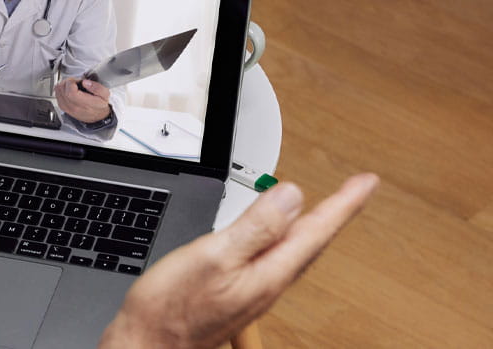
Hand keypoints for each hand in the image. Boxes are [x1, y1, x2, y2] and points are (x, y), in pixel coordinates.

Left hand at [54, 78, 110, 122]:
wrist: (97, 117)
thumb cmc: (100, 105)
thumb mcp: (105, 95)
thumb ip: (97, 87)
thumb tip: (85, 82)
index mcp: (84, 104)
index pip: (71, 92)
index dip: (72, 82)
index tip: (78, 81)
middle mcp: (74, 107)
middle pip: (62, 90)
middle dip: (68, 81)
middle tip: (75, 82)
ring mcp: (67, 108)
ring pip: (57, 91)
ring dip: (64, 84)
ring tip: (73, 85)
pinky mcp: (63, 107)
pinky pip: (56, 94)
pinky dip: (61, 89)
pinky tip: (69, 89)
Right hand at [97, 173, 379, 348]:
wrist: (148, 344)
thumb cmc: (172, 309)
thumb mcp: (213, 256)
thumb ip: (254, 228)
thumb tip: (292, 196)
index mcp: (268, 272)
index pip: (315, 230)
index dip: (343, 203)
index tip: (366, 182)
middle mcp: (268, 284)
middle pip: (310, 242)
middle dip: (334, 213)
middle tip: (354, 191)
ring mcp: (254, 292)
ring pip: (295, 252)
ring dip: (313, 227)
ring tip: (327, 210)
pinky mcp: (238, 294)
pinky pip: (276, 260)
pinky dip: (287, 241)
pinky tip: (279, 239)